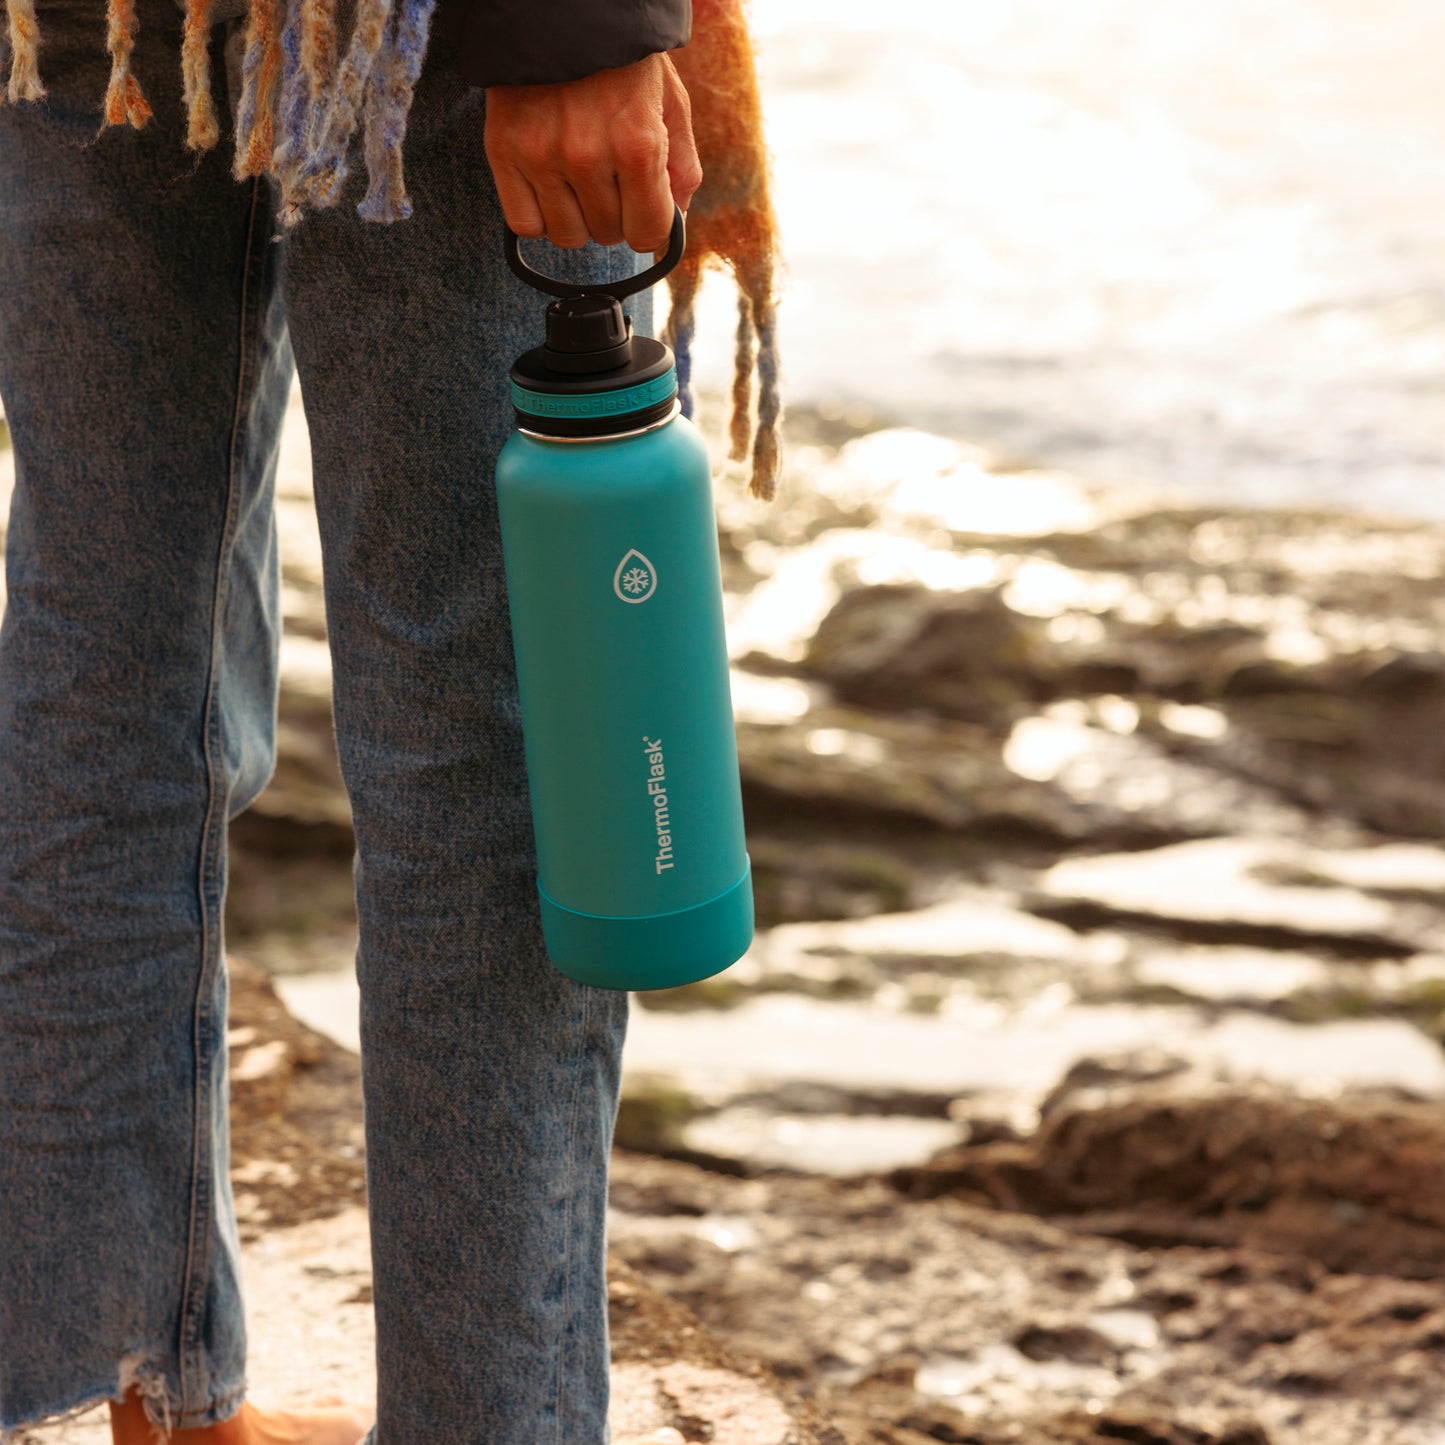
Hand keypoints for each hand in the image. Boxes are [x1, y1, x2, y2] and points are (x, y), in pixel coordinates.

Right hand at [484, 52, 701, 252]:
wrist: (560, 11)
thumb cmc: (625, 62)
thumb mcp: (671, 105)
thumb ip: (681, 171)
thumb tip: (672, 232)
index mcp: (637, 145)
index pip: (647, 234)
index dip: (651, 228)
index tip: (645, 210)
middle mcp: (587, 155)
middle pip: (606, 235)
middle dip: (615, 215)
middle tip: (610, 178)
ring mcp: (541, 155)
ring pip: (567, 235)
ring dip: (578, 218)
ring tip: (579, 180)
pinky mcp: (503, 150)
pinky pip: (525, 223)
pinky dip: (540, 217)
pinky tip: (550, 189)